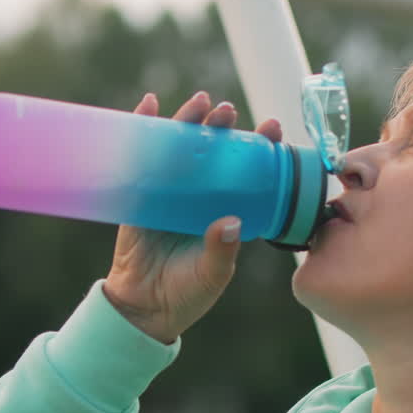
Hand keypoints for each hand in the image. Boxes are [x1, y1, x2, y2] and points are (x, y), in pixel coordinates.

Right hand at [103, 91, 283, 342]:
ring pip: (180, 148)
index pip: (247, 172)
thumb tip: (230, 220)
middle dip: (221, 127)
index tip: (272, 128)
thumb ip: (222, 249)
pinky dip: (143, 129)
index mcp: (225, 211)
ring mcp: (169, 193)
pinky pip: (140, 158)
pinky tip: (148, 105)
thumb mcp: (213, 273)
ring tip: (200, 102)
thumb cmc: (188, 293)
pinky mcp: (140, 196)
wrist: (146, 310)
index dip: (259, 148)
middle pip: (212, 152)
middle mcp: (200, 196)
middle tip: (229, 110)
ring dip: (188, 121)